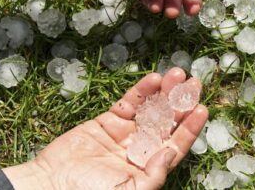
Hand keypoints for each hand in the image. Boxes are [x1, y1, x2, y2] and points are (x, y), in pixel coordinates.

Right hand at [3, 68, 207, 189]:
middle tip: (194, 84)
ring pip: (151, 108)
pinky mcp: (108, 121)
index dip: (190, 127)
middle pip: (167, 122)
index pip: (176, 144)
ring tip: (178, 75)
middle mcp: (141, 148)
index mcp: (149, 166)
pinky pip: (129, 103)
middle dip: (182, 103)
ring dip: (165, 92)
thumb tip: (171, 152)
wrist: (52, 185)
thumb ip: (154, 174)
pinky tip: (154, 79)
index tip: (202, 109)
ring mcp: (125, 133)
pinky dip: (141, 91)